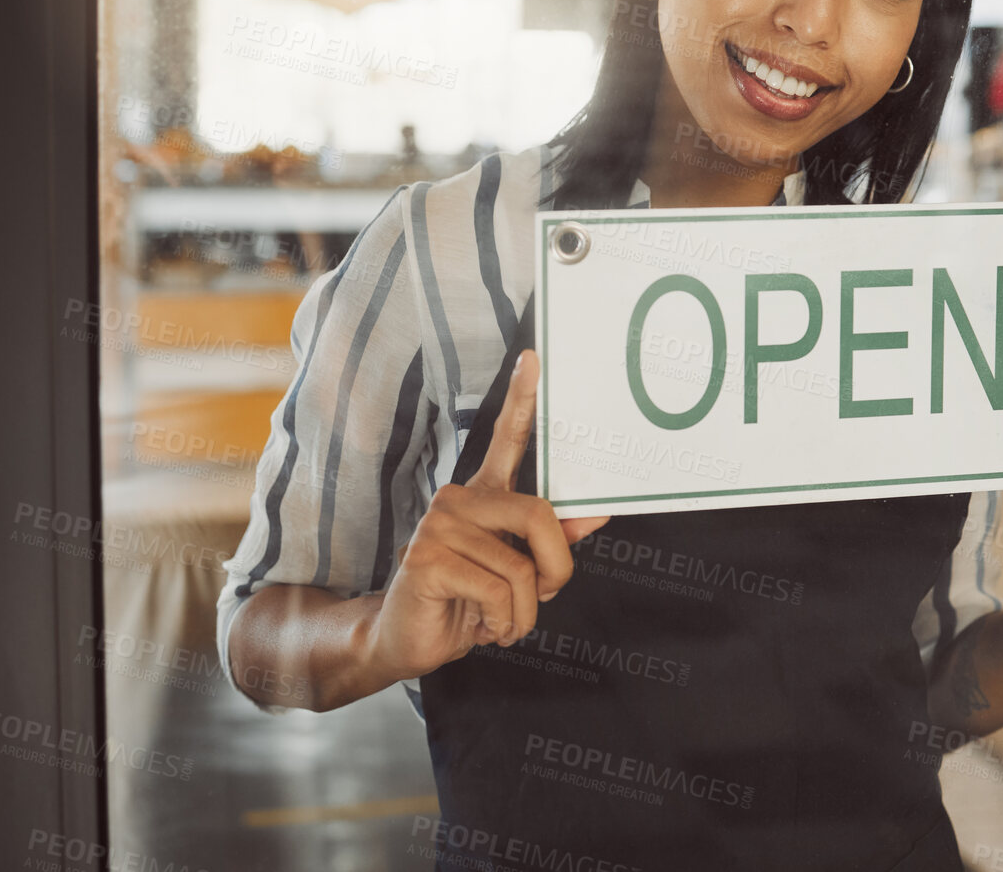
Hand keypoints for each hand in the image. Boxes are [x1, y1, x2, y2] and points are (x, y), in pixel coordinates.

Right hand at [368, 349, 610, 681]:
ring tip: (500, 621)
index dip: (522, 400)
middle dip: (556, 570)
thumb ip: (552, 542)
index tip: (534, 360)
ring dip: (524, 612)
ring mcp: (439, 525)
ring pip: (521, 567)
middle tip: (543, 599)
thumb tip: (597, 514)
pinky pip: (498, 590)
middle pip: (539, 515)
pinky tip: (479, 627)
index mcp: (483, 497)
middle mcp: (459, 500)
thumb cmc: (464, 603)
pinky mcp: (427, 558)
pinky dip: (502, 622)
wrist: (405, 642)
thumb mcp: (517, 573)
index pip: (506, 440)